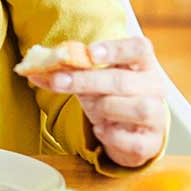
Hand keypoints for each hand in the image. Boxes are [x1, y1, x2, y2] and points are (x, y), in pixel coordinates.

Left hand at [26, 36, 168, 167]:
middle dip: (87, 81)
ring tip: (90, 110)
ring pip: (137, 108)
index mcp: (142, 64)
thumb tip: (34, 71)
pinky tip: (100, 130)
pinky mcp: (150, 142)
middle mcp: (154, 87)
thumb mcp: (92, 81)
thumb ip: (69, 73)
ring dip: (103, 108)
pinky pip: (131, 139)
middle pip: (124, 80)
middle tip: (58, 81)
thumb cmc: (110, 98)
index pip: (139, 48)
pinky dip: (110, 134)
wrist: (131, 133)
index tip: (90, 52)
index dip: (116, 49)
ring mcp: (157, 116)